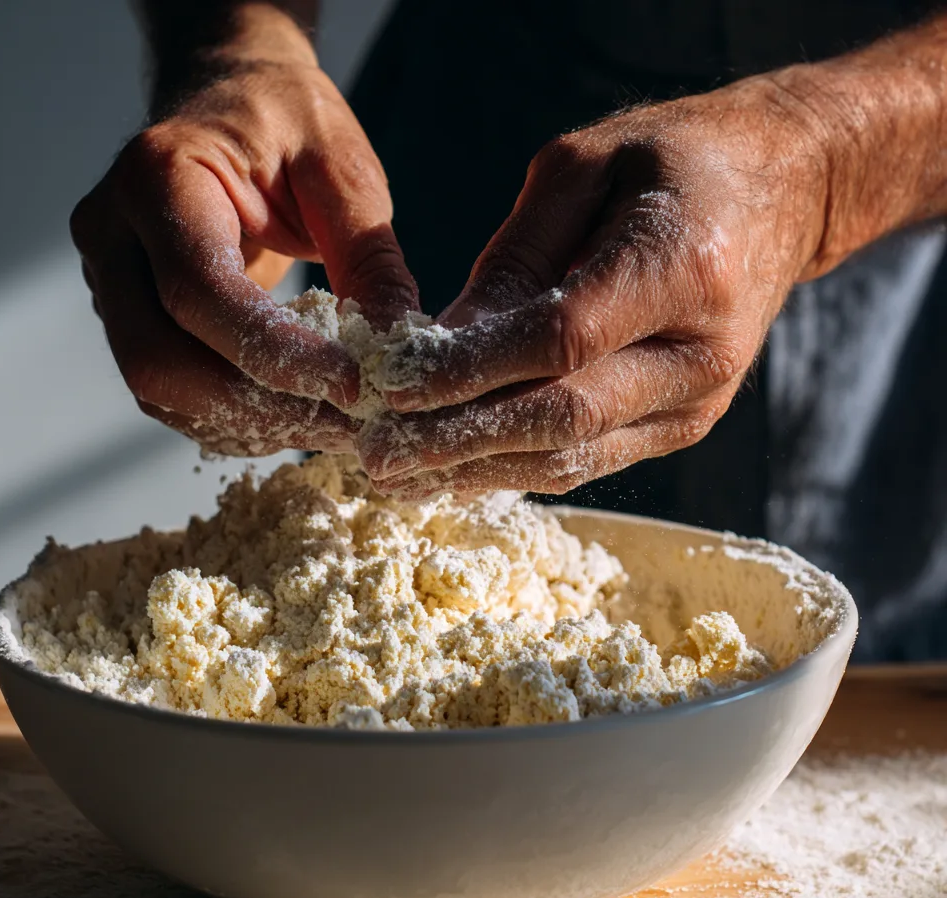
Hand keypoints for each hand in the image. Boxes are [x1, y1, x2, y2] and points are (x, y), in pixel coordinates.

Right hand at [72, 43, 417, 456]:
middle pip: (161, 360)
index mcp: (159, 176)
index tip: (354, 386)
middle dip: (261, 407)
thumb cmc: (285, 120)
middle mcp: (113, 235)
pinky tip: (294, 413)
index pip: (200, 291)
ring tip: (332, 424)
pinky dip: (234, 419)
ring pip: (160, 390)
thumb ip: (368, 254)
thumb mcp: (341, 166)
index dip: (276, 354)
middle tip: (349, 425)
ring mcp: (109, 282)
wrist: (228, 100)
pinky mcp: (129, 318)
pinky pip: (171, 394)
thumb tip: (396, 350)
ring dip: (250, 424)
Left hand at [357, 75, 832, 495]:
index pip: (558, 341)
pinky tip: (456, 469)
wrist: (782, 194)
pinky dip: (516, 466)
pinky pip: (588, 459)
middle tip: (377, 459)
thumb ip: (513, 262)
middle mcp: (700, 352)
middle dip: (459, 443)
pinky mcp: (681, 425)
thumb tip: (438, 343)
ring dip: (477, 471)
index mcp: (682, 267)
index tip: (390, 390)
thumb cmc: (676, 160)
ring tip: (399, 476)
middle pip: (563, 418)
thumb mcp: (583, 171)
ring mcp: (696, 402)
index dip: (469, 374)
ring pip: (572, 457)